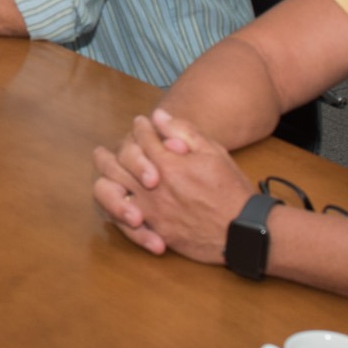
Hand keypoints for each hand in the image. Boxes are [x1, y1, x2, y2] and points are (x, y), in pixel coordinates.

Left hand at [91, 109, 254, 264]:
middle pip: (117, 163)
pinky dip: (114, 209)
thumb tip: (158, 116)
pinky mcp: (154, 231)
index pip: (142, 138)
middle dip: (111, 151)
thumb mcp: (214, 152)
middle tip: (107, 148)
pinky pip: (121, 222)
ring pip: (110, 192)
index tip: (142, 124)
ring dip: (105, 178)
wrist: (243, 231)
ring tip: (104, 171)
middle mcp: (153, 188)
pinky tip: (115, 198)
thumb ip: (184, 131)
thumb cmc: (231, 190)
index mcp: (169, 164)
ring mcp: (151, 211)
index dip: (140, 127)